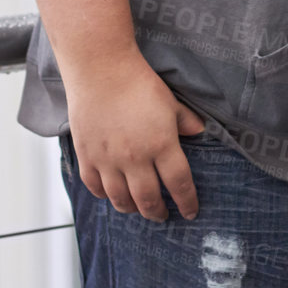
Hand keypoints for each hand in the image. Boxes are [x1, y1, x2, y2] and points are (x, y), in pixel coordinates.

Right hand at [62, 48, 206, 221]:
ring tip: (139, 209)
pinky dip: (106, 196)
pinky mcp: (87, 157)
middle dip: (158, 212)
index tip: (191, 212)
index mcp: (162, 145)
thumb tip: (200, 133)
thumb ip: (186, 122)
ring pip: (121, 199)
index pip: (179, 184)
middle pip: (148, 199)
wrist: (101, 72)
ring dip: (132, 209)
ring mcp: (108, 160)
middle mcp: (135, 158)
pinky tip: (113, 195)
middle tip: (163, 216)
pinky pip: (96, 187)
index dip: (187, 201)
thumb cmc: (139, 84)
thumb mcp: (171, 103)